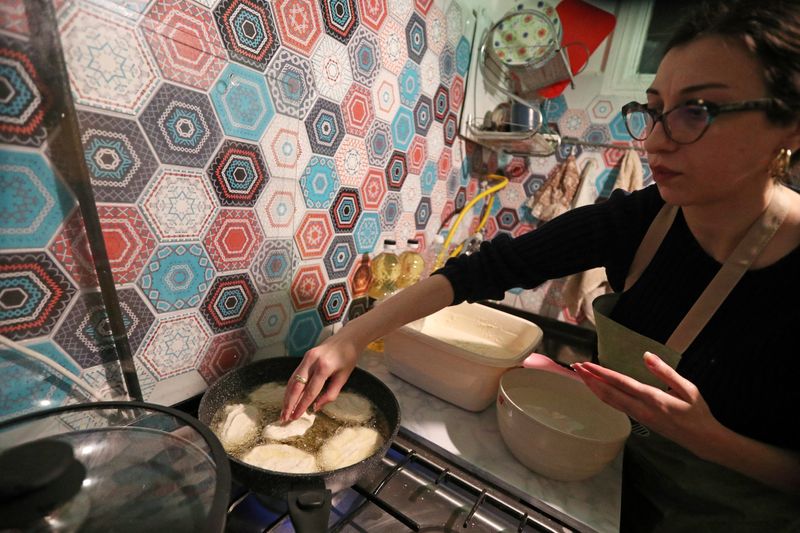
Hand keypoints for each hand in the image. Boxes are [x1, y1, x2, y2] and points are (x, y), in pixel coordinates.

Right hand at [280, 334, 359, 421]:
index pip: (310, 391)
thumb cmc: (348, 358)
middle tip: (284, 417)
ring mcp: (307, 357)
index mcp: (324, 367)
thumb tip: (316, 407)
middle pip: (297, 386)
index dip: (302, 405)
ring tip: (284, 410)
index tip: (295, 417)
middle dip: (289, 403)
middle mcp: (312, 361)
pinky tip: (289, 397)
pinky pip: (296, 374)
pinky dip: (291, 387)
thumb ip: (330, 394)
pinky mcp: (306, 356)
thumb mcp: (343, 377)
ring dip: (287, 396)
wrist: (348, 337)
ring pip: (293, 380)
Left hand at [571, 351, 720, 453]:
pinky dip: (604, 396)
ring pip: (610, 401)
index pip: (621, 383)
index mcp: (653, 398)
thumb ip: (666, 372)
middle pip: (609, 393)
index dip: (601, 373)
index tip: (587, 365)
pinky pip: (616, 406)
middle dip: (590, 379)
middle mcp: (641, 409)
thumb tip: (647, 355)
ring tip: (581, 376)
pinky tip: (598, 389)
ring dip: (594, 388)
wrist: (702, 440)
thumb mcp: (688, 389)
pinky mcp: (640, 421)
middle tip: (575, 367)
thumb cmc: (697, 412)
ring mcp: (639, 417)